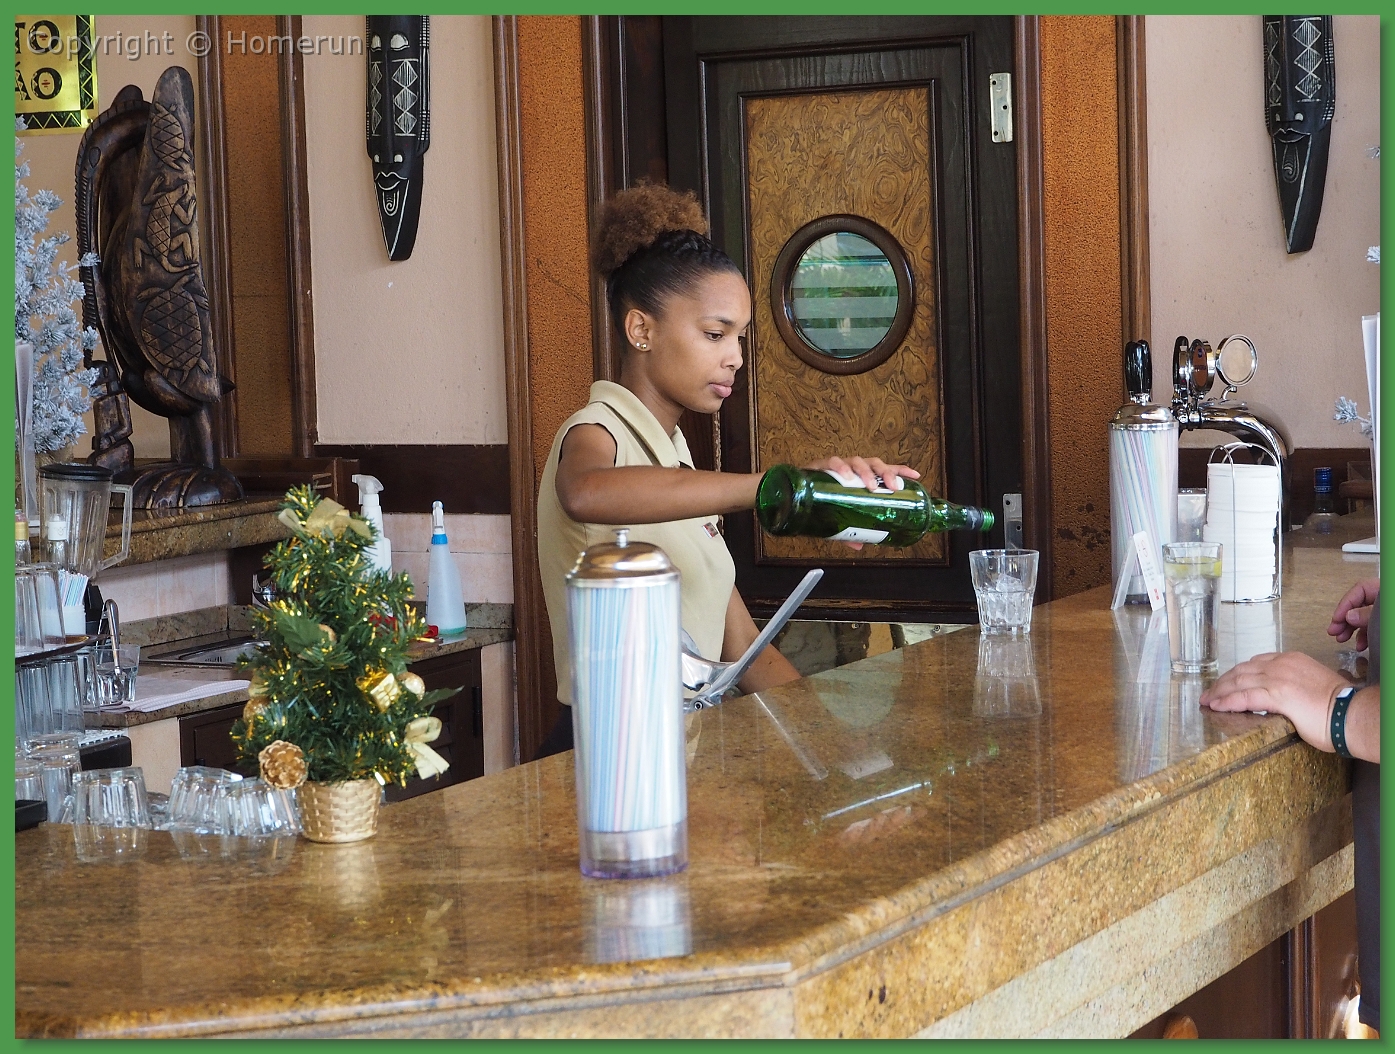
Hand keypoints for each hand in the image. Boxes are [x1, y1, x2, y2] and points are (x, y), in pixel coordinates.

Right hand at [801, 456, 920, 548]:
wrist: (791, 495)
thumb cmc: (819, 503)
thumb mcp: (837, 519)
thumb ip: (848, 531)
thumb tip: (860, 545)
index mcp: (859, 477)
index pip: (883, 470)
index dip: (900, 471)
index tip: (916, 477)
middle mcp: (851, 469)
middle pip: (873, 463)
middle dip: (885, 473)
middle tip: (893, 487)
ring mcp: (836, 466)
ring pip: (856, 461)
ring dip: (865, 472)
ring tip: (870, 486)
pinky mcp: (820, 467)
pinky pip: (832, 462)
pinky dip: (840, 467)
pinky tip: (846, 476)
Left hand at [1199, 651, 1350, 751]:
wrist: (1351, 714)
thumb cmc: (1336, 707)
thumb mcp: (1308, 685)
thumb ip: (1289, 685)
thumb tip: (1277, 696)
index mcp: (1290, 660)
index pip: (1254, 663)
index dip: (1235, 674)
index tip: (1225, 683)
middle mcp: (1282, 664)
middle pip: (1241, 670)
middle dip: (1222, 683)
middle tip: (1209, 693)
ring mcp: (1278, 678)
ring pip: (1239, 682)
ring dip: (1219, 692)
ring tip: (1208, 701)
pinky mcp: (1278, 695)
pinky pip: (1245, 696)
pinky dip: (1227, 701)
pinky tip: (1217, 706)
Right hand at [1328, 578, 1379, 649]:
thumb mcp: (1384, 615)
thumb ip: (1368, 614)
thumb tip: (1348, 617)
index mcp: (1382, 589)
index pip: (1360, 590)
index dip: (1345, 604)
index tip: (1336, 620)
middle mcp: (1383, 599)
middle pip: (1360, 604)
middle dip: (1345, 619)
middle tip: (1333, 632)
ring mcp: (1385, 612)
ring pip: (1365, 617)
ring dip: (1352, 629)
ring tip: (1342, 640)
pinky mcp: (1387, 624)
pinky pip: (1374, 626)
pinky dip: (1365, 636)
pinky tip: (1360, 646)